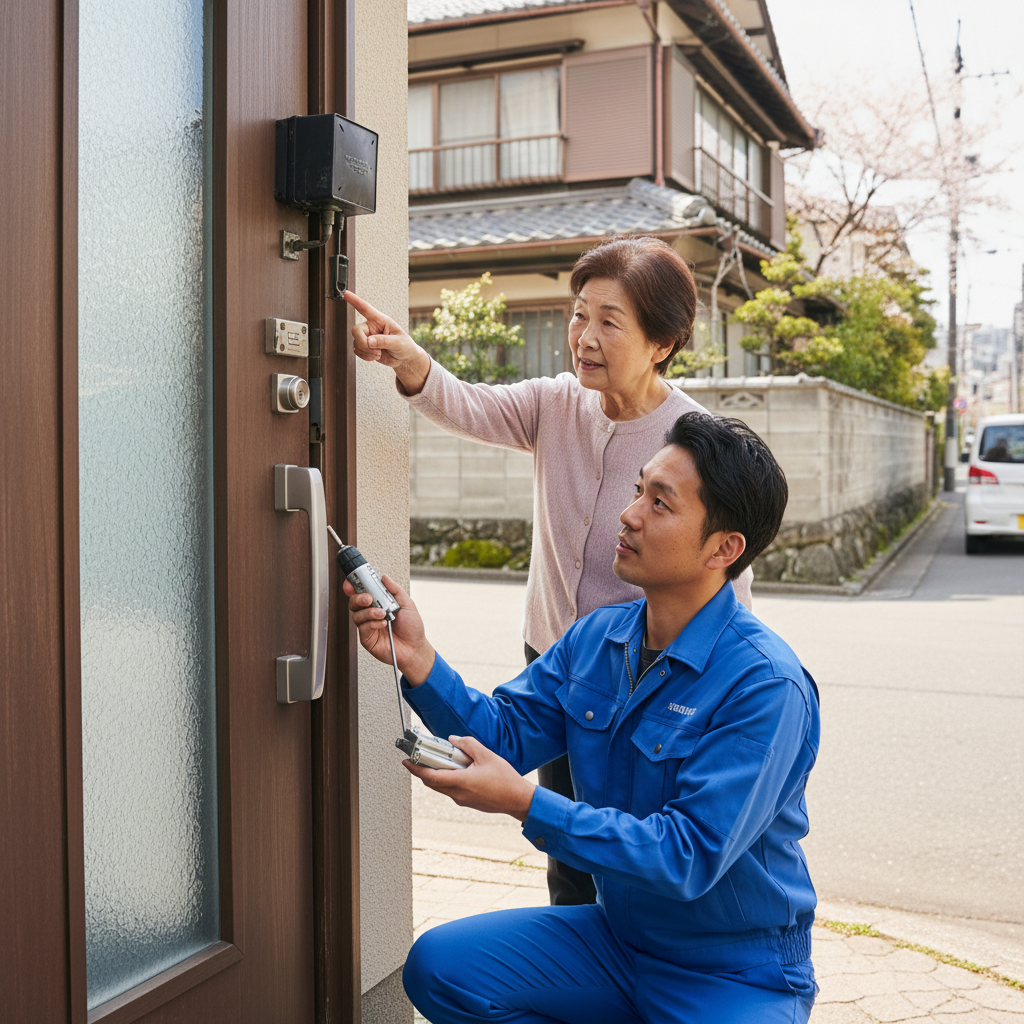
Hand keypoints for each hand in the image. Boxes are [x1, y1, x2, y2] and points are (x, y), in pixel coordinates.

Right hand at [344, 290, 431, 393]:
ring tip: (379, 353)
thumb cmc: (405, 346)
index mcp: (380, 320)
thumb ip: (384, 341)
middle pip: (356, 330)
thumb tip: (369, 341)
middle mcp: (372, 327)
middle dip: (363, 343)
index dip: (355, 301)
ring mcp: (368, 337)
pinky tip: (375, 356)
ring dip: (366, 352)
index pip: (366, 309)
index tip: (346, 293)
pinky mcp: (366, 347)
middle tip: (375, 351)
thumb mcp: (399, 343)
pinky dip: (365, 356)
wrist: (404, 358)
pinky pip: (357, 350)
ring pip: (356, 342)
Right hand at [344, 573, 434, 684]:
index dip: (353, 586)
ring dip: (369, 612)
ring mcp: (368, 626)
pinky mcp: (367, 639)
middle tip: (369, 599)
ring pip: (357, 615)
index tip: (351, 583)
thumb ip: (395, 590)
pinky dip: (372, 624)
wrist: (415, 648)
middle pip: (354, 602)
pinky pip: (363, 628)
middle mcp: (370, 614)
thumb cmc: (412, 628)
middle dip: (359, 598)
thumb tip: (384, 577)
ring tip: (382, 614)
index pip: (362, 592)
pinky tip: (383, 624)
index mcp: (379, 604)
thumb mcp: (407, 604)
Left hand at [405, 735, 535, 821]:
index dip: (416, 769)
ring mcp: (462, 800)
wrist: (517, 800)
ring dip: (437, 774)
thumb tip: (453, 739)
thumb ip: (468, 744)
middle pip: (432, 783)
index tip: (406, 761)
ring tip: (441, 760)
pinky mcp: (467, 802)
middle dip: (423, 770)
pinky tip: (457, 769)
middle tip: (420, 757)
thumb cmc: (505, 780)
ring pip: (441, 787)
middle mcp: (458, 794)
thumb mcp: (487, 755)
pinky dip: (448, 779)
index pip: (430, 777)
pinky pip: (451, 790)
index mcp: (461, 782)